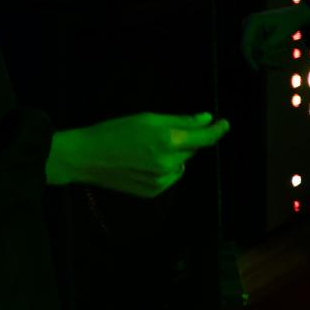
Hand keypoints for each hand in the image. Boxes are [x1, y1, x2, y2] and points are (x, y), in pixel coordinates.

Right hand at [46, 113, 230, 197]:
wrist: (85, 157)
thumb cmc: (113, 132)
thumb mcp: (148, 118)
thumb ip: (181, 121)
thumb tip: (206, 119)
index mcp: (168, 141)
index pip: (205, 138)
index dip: (218, 130)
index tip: (224, 124)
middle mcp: (168, 163)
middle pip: (192, 149)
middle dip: (185, 140)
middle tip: (162, 133)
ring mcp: (161, 180)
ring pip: (181, 163)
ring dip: (174, 155)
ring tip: (147, 148)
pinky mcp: (153, 191)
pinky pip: (170, 177)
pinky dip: (165, 169)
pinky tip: (144, 162)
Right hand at [241, 5, 309, 69]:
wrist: (294, 16)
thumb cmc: (290, 22)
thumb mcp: (282, 33)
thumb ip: (270, 43)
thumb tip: (259, 53)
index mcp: (253, 21)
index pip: (245, 44)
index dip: (248, 58)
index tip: (256, 69)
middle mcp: (248, 26)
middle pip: (248, 49)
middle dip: (261, 60)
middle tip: (276, 66)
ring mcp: (250, 31)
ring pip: (254, 52)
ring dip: (266, 59)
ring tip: (280, 65)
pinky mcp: (254, 36)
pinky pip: (257, 50)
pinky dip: (268, 56)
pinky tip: (280, 61)